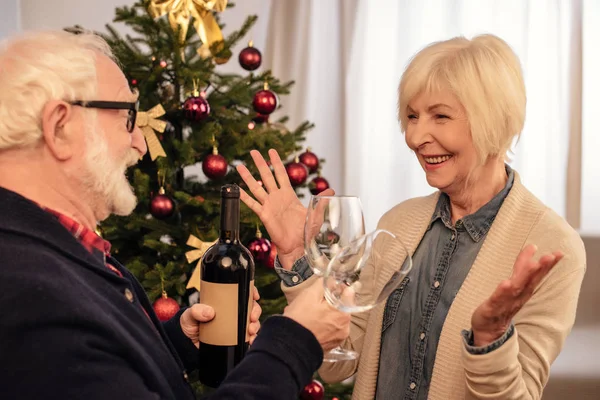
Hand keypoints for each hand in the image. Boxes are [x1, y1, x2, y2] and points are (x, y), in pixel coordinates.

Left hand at [181, 286, 261, 346]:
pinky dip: (252, 338)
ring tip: (250, 331)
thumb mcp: (190, 315)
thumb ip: (196, 311)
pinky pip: (248, 336)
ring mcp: (235, 325)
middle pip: (251, 307)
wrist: (187, 344)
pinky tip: (251, 341)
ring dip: (255, 325)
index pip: (241, 292)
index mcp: (224, 301)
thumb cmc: (189, 324)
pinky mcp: (235, 338)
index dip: (251, 291)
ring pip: (252, 322)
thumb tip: (209, 312)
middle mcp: (232, 312)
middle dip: (256, 311)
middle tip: (252, 318)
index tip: (254, 296)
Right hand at [236, 149, 333, 268]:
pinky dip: (244, 197)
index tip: (272, 151)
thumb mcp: (315, 214)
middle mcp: (277, 197)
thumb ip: (321, 202)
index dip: (277, 162)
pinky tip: (236, 189)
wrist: (298, 246)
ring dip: (248, 177)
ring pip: (256, 187)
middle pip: (267, 176)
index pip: (281, 174)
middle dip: (260, 164)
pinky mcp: (264, 215)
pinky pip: (252, 204)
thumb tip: (332, 191)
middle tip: (253, 152)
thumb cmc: (306, 232)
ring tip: (239, 166)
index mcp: (289, 195)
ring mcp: (269, 205)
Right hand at [283, 278, 350, 351]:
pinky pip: (331, 330)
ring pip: (335, 318)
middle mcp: (345, 327)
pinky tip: (312, 324)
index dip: (338, 287)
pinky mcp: (331, 345)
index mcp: (343, 313)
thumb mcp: (309, 294)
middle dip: (330, 302)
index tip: (329, 287)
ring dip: (327, 314)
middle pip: (342, 306)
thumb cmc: (300, 319)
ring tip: (311, 314)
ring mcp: (339, 337)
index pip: (348, 293)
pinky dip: (324, 325)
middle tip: (315, 301)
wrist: (290, 344)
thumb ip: (324, 285)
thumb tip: (332, 280)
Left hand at [470, 244, 563, 346]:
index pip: (536, 275)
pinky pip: (498, 299)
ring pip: (517, 288)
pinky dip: (503, 291)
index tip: (558, 253)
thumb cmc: (501, 306)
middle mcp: (518, 296)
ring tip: (533, 265)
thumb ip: (521, 270)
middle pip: (531, 280)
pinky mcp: (492, 308)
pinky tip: (506, 283)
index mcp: (523, 290)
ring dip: (525, 276)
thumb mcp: (513, 286)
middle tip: (550, 256)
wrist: (488, 331)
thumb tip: (532, 253)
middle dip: (541, 268)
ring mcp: (505, 302)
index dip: (547, 265)